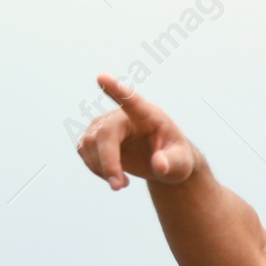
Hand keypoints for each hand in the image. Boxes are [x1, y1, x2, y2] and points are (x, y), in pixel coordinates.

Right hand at [76, 74, 197, 190]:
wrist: (165, 162)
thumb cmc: (176, 157)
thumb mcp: (181, 163)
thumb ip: (172, 163)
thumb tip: (160, 165)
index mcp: (147, 115)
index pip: (131, 101)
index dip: (116, 90)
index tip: (101, 78)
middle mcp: (123, 116)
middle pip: (105, 134)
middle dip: (108, 162)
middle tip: (119, 187)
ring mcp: (106, 124)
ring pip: (89, 143)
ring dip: (102, 168)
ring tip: (122, 183)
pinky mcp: (95, 137)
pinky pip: (84, 151)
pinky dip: (96, 168)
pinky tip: (113, 176)